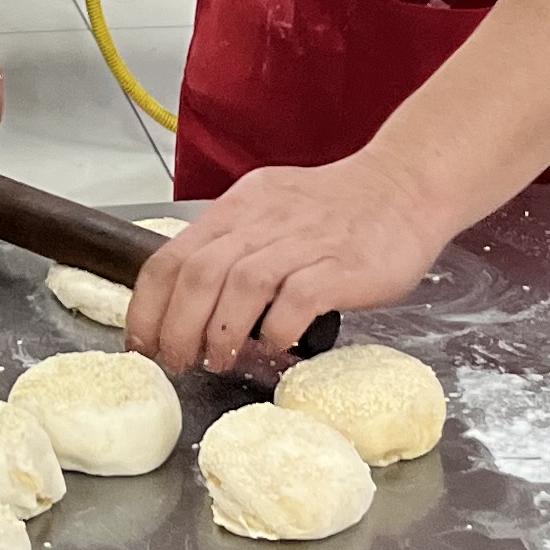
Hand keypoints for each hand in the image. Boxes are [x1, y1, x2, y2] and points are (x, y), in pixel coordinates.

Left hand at [127, 150, 455, 373]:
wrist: (407, 187)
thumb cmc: (339, 209)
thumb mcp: (272, 210)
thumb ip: (234, 246)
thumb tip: (190, 301)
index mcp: (240, 207)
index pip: (171, 256)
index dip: (148, 306)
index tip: (142, 343)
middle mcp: (264, 220)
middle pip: (199, 274)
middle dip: (177, 327)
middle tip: (176, 362)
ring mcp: (305, 242)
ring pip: (242, 284)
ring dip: (221, 331)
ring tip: (219, 361)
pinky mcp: (342, 265)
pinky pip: (298, 298)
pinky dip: (278, 327)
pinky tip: (275, 345)